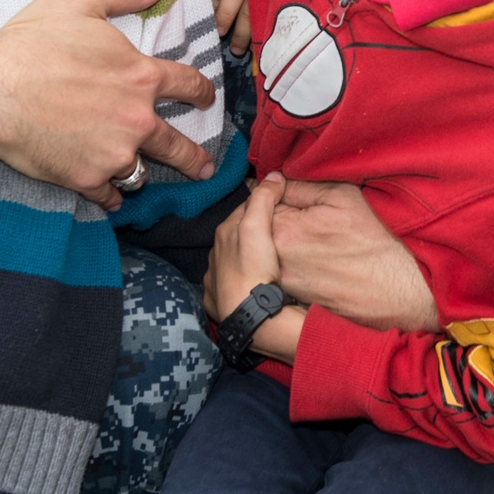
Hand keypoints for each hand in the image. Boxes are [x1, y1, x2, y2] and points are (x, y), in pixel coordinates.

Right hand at [0, 0, 216, 208]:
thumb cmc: (33, 43)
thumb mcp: (80, 1)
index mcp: (141, 76)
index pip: (188, 86)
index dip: (202, 92)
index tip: (206, 99)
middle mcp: (136, 120)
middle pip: (179, 146)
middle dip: (195, 158)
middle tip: (204, 167)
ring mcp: (113, 154)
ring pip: (142, 174)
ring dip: (141, 172)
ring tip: (141, 175)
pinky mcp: (86, 179)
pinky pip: (109, 196)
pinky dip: (109, 195)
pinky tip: (107, 193)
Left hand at [203, 172, 281, 321]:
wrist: (248, 317)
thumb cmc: (254, 269)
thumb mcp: (259, 227)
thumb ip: (263, 199)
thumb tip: (272, 176)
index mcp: (224, 232)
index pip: (245, 209)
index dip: (263, 204)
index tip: (279, 204)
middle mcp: (214, 253)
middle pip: (238, 235)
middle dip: (253, 232)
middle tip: (276, 234)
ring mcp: (213, 278)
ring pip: (231, 260)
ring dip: (244, 258)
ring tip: (264, 263)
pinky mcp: (216, 301)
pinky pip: (226, 286)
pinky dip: (237, 282)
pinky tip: (248, 286)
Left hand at [273, 180, 439, 331]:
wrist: (396, 292)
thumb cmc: (373, 242)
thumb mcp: (341, 196)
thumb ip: (301, 184)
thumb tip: (275, 178)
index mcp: (282, 230)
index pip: (259, 200)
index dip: (274, 190)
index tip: (288, 189)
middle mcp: (274, 260)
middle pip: (258, 225)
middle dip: (271, 213)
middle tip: (299, 211)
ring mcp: (282, 281)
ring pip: (267, 247)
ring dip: (279, 235)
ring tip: (311, 234)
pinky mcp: (293, 295)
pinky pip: (278, 266)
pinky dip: (288, 256)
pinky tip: (315, 254)